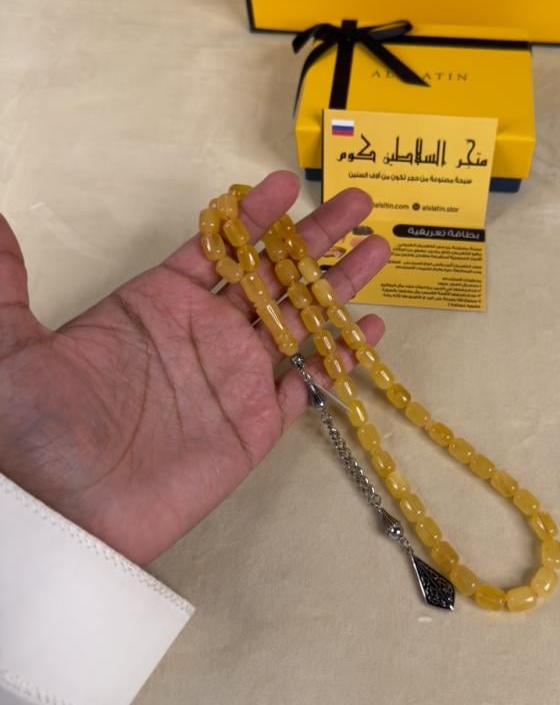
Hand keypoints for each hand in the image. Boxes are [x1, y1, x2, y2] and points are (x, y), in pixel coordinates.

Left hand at [0, 172, 388, 564]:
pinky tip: (369, 330)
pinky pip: (306, 385)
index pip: (215, 247)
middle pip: (271, 275)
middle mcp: (201, 335)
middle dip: (316, 237)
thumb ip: (6, 280)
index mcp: (154, 305)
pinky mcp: (253, 428)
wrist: (61, 520)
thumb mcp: (7, 349)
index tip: (285, 184)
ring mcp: (232, 380)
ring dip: (338, 286)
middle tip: (357, 201)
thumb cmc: (32, 433)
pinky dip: (339, 359)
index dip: (253, 216)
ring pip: (299, 321)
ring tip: (378, 249)